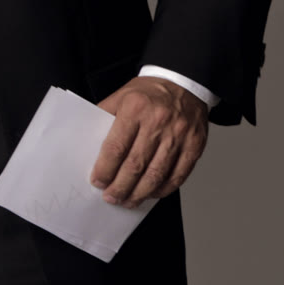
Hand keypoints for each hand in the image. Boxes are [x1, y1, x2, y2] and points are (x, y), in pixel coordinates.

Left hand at [90, 76, 208, 208]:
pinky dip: (164, 189)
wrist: (185, 83)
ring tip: (128, 201)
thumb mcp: (121, 95)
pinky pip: (179, 174)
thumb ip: (104, 116)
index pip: (116, 146)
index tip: (98, 182)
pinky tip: (152, 193)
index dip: (105, 169)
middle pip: (136, 164)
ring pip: (157, 174)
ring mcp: (179, 136)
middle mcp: (159, 123)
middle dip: (121, 186)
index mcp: (135, 108)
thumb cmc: (149, 92)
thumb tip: (87, 142)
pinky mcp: (195, 145)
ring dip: (140, 193)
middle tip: (111, 198)